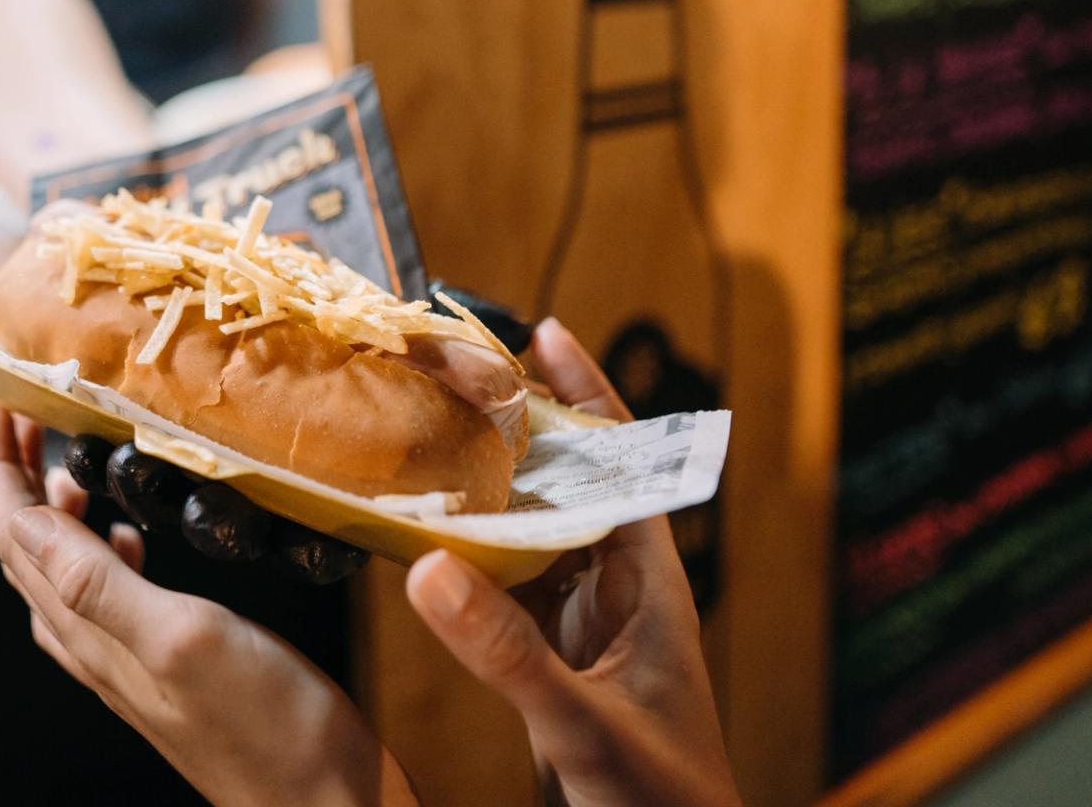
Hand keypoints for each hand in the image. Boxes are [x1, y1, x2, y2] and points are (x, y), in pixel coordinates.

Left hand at [0, 396, 416, 806]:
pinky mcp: (169, 662)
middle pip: (25, 543)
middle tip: (23, 405)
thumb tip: (24, 517)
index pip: (12, 531)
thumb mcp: (182, 639)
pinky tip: (131, 530)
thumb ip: (98, 583)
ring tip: (65, 451)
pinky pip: (108, 591)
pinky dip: (101, 543)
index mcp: (87, 629)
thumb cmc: (268, 730)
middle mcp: (94, 643)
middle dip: (12, 471)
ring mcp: (129, 656)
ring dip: (51, 504)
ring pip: (62, 566)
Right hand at [403, 320, 739, 806]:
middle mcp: (618, 596)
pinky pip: (510, 591)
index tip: (543, 331)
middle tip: (458, 376)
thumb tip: (427, 569)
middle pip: (570, 487)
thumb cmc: (664, 806)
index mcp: (649, 587)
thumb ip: (507, 653)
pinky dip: (472, 559)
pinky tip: (428, 543)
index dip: (588, 396)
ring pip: (536, 536)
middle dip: (521, 429)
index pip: (624, 465)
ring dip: (491, 490)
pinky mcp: (555, 669)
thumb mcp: (583, 724)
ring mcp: (586, 632)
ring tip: (432, 437)